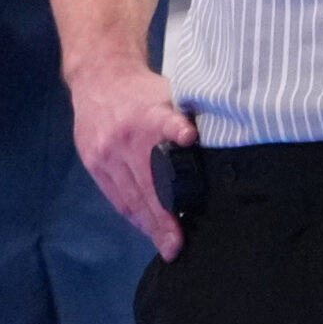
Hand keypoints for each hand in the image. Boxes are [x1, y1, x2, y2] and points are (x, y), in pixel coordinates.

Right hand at [67, 61, 196, 258]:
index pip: (163, 120)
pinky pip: (115, 196)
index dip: (175, 128)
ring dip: (149, 224)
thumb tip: (229, 139)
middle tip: (178, 242)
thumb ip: (187, 119)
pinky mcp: (93, 162)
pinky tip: (147, 228)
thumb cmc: (142, 92)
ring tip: (167, 245)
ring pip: (129, 195)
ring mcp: (106, 152)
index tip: (189, 136)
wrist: (98, 78)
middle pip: (145, 180)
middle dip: (163, 215)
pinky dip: (133, 214)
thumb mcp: (167, 93)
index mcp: (147, 112)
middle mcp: (124, 135)